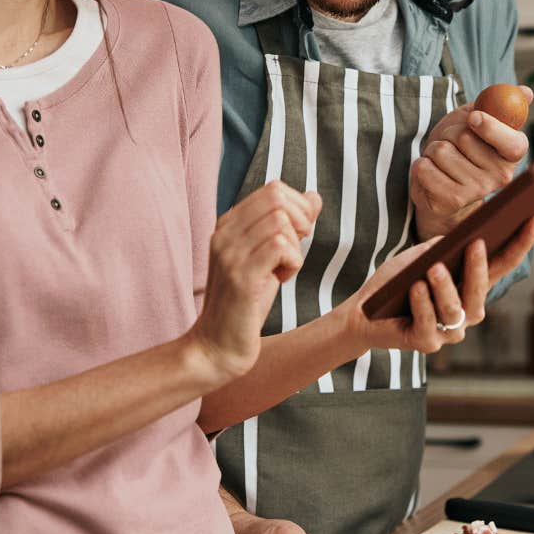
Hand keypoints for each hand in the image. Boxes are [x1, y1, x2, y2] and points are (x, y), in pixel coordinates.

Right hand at [187, 181, 321, 386]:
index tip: (297, 237)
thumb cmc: (245, 304)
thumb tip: (314, 197)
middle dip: (300, 221)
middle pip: (277, 198)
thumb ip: (289, 226)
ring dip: (294, 247)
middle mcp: (224, 233)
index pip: (273, 189)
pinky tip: (281, 279)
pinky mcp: (240, 276)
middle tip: (294, 251)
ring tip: (282, 269)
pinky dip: (292, 262)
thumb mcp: (268, 258)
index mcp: (228, 225)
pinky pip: (280, 246)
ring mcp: (230, 253)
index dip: (298, 208)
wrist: (218, 345)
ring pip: (280, 221)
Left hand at [337, 216, 533, 355]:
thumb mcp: (419, 256)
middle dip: (478, 268)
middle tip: (475, 244)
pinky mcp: (426, 344)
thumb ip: (441, 247)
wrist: (364, 312)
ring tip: (433, 269)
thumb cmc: (396, 282)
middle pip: (480, 291)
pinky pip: (428, 323)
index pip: (502, 265)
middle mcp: (466, 312)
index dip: (520, 244)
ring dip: (444, 288)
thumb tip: (461, 235)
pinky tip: (416, 287)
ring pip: (455, 309)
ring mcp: (449, 332)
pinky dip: (421, 304)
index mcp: (471, 287)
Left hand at [410, 89, 531, 238]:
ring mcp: (476, 191)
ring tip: (441, 159)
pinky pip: (425, 168)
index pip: (512, 143)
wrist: (442, 181)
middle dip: (449, 132)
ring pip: (441, 151)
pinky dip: (421, 164)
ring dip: (432, 148)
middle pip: (464, 137)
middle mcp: (500, 176)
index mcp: (512, 153)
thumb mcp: (478, 119)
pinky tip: (432, 172)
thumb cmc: (462, 145)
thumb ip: (498, 104)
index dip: (492, 128)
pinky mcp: (451, 201)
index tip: (474, 118)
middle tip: (452, 142)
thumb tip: (526, 91)